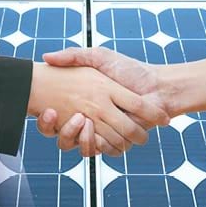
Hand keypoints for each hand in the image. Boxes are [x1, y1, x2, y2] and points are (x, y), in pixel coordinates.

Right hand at [28, 63, 168, 153]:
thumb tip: (46, 57)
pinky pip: (101, 151)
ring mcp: (104, 133)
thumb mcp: (98, 56)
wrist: (159, 87)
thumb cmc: (130, 69)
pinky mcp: (117, 142)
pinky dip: (96, 144)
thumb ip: (73, 55)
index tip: (47, 111)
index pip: (55, 120)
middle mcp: (92, 120)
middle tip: (66, 116)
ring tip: (82, 120)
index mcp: (84, 103)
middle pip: (65, 138)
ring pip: (82, 147)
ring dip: (79, 138)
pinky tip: (94, 129)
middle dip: (63, 131)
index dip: (46, 121)